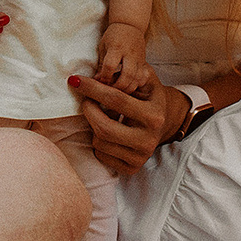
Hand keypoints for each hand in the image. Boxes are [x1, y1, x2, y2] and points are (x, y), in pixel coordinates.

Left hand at [69, 58, 184, 176]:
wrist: (165, 123)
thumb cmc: (150, 97)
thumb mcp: (146, 79)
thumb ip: (129, 71)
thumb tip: (102, 72)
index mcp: (154, 116)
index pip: (116, 100)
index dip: (92, 88)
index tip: (75, 80)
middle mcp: (148, 140)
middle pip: (104, 127)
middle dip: (88, 110)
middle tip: (86, 100)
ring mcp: (140, 157)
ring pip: (99, 142)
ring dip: (93, 126)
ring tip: (100, 116)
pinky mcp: (131, 168)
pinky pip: (101, 155)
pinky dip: (97, 141)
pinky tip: (106, 131)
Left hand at [94, 21, 145, 86]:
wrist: (130, 25)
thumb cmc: (113, 36)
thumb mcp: (103, 47)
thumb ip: (101, 64)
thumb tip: (96, 81)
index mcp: (117, 47)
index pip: (110, 65)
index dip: (104, 77)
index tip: (99, 83)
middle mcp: (130, 53)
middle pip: (127, 74)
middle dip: (118, 87)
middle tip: (110, 92)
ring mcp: (139, 59)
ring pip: (137, 78)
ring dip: (127, 88)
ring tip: (118, 92)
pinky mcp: (144, 63)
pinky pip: (143, 77)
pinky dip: (136, 85)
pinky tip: (128, 88)